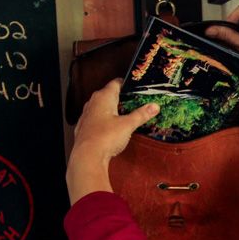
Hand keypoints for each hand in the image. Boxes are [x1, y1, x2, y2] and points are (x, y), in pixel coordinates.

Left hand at [66, 79, 159, 203]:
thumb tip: (154, 106)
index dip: (127, 84)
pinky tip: (112, 127)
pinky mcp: (84, 127)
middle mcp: (92, 103)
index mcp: (103, 97)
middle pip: (109, 94)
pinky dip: (105, 120)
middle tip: (135, 102)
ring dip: (113, 109)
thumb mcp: (128, 125)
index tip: (137, 87)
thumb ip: (141, 114)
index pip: (116, 83)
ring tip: (125, 114)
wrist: (87, 156)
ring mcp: (87, 115)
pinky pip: (96, 119)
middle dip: (122, 97)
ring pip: (101, 107)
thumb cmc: (105, 137)